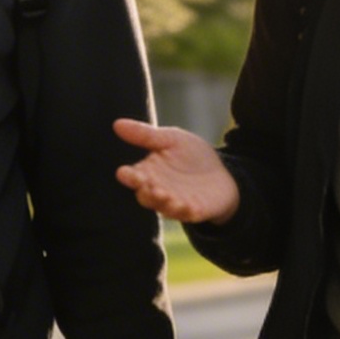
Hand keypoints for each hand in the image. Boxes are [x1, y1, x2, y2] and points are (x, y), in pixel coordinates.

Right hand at [113, 119, 239, 224]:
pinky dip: (187, 212)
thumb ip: (145, 135)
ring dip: (163, 203)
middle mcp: (158, 190)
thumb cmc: (190, 156)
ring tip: (165, 196)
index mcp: (148, 173)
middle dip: (146, 191)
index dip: (129, 176)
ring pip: (164, 208)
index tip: (123, 173)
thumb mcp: (170, 139)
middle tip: (147, 185)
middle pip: (146, 196)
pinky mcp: (195, 211)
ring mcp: (176, 203)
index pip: (134, 177)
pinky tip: (188, 206)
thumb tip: (117, 124)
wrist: (222, 172)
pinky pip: (188, 215)